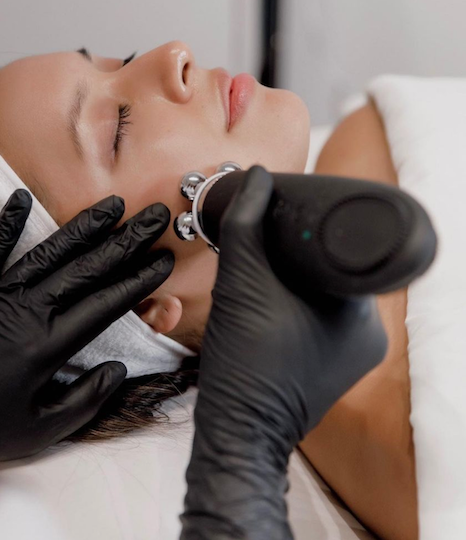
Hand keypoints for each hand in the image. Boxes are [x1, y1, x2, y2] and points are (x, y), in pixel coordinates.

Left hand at [0, 190, 173, 461]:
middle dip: (125, 241)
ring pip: (49, 253)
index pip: (106, 303)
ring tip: (112, 205)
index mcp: (47, 347)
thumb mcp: (39, 433)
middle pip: (87, 269)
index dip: (138, 280)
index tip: (163, 260)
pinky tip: (22, 197)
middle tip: (154, 216)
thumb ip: (83, 401)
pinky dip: (6, 224)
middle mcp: (27, 312)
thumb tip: (116, 368)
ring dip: (83, 227)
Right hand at [181, 166, 387, 538]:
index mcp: (359, 312)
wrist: (239, 430)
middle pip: (334, 274)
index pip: (342, 252)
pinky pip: (323, 323)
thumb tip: (255, 178)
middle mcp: (370, 334)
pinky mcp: (337, 370)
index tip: (285, 224)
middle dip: (301, 262)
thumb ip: (244, 225)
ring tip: (270, 287)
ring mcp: (356, 357)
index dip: (311, 233)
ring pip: (327, 298)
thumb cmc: (243, 363)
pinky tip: (276, 312)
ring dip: (300, 286)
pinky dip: (301, 310)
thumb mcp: (239, 283)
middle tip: (270, 258)